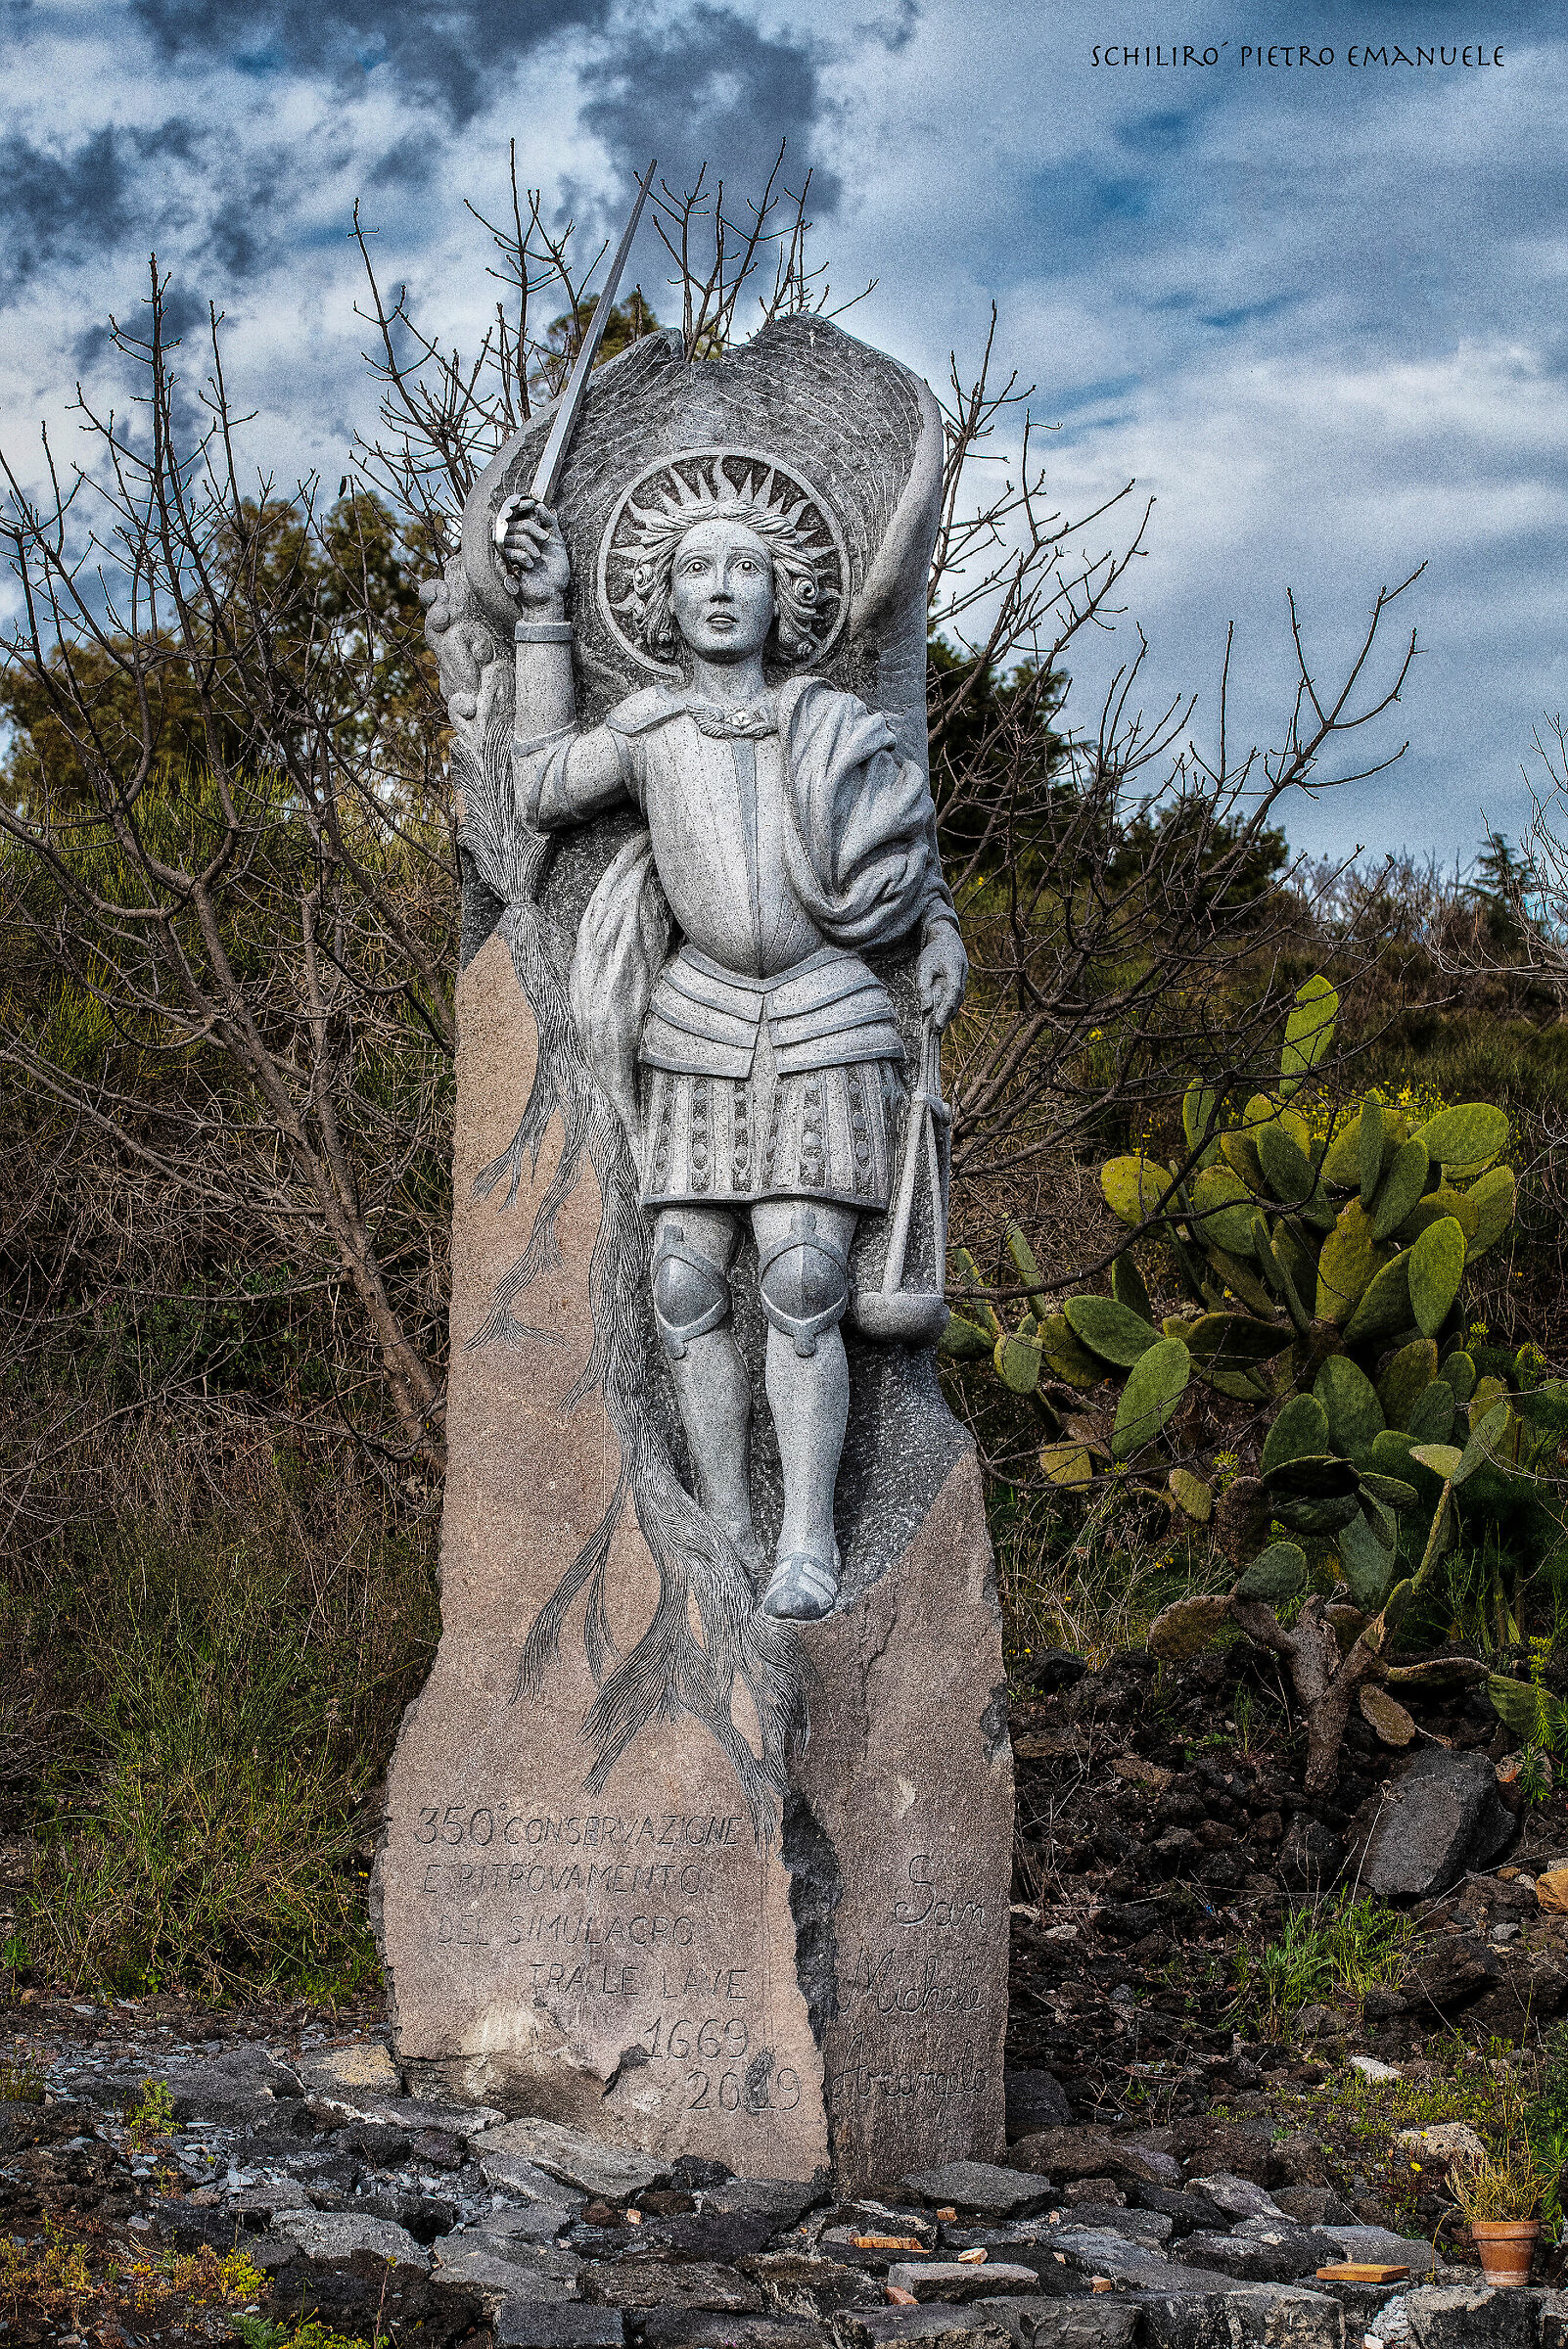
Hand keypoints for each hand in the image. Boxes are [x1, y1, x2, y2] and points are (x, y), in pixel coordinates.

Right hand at [494, 495, 570, 609]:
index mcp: (525, 535)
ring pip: (512, 536)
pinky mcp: (504, 566)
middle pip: (515, 522)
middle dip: (533, 527)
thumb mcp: (557, 542)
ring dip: (529, 545)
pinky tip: (529, 566)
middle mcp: (514, 542)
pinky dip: (523, 557)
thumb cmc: (555, 571)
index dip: (521, 505)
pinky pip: (509, 552)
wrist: (552, 594)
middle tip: (545, 539)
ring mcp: (507, 554)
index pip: (516, 514)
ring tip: (537, 558)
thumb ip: (550, 523)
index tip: (532, 502)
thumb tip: (541, 505)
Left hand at [917, 920, 967, 1031]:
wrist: (948, 941)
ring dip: (946, 1017)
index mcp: (955, 970)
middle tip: (935, 1034)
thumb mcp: (924, 967)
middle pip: (955, 1003)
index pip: (952, 994)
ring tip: (935, 1032)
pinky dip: (946, 1011)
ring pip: (955, 1004)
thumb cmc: (934, 953)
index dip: (945, 1011)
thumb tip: (925, 1009)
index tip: (937, 1025)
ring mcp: (962, 984)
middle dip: (945, 1019)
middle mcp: (962, 979)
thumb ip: (923, 987)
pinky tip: (938, 1022)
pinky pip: (953, 1002)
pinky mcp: (958, 987)